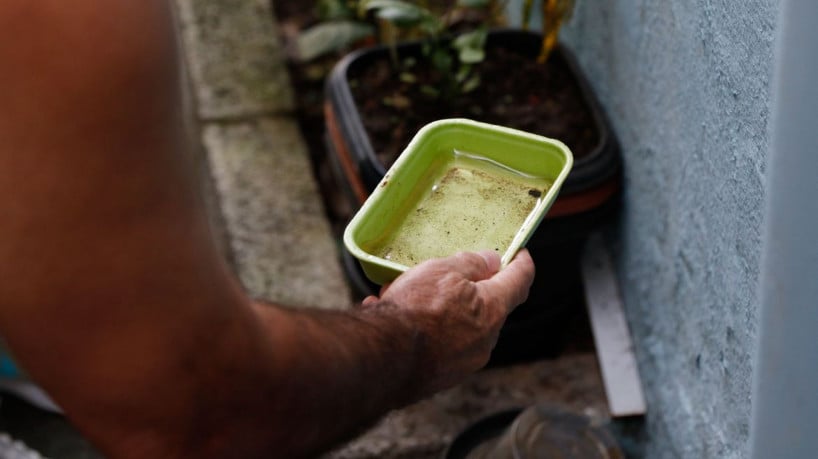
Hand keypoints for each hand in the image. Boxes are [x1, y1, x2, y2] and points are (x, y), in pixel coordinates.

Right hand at [362, 249, 534, 396]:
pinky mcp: (442, 376)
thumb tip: (491, 261)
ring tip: (404, 295)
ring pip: (457, 325)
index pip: (520, 280)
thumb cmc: (416, 311)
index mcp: (493, 309)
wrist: (384, 359)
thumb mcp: (443, 271)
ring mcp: (465, 361)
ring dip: (438, 309)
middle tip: (444, 273)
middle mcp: (485, 340)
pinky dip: (422, 330)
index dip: (521, 263)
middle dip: (468, 288)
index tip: (519, 253)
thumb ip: (472, 263)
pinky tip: (393, 318)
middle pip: (487, 306)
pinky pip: (437, 344)